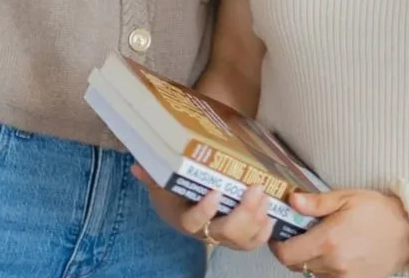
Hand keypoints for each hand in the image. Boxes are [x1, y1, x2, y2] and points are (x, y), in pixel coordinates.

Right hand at [131, 164, 274, 250]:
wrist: (182, 208)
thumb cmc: (174, 193)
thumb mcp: (161, 183)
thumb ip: (152, 174)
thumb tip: (137, 166)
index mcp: (184, 218)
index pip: (193, 222)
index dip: (205, 211)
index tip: (216, 192)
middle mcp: (205, 232)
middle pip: (226, 233)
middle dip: (244, 213)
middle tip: (254, 188)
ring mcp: (223, 237)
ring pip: (243, 240)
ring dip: (257, 219)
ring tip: (264, 196)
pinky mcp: (238, 238)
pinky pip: (253, 242)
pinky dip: (264, 231)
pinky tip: (271, 213)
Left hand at [270, 189, 408, 277]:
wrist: (406, 232)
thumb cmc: (376, 210)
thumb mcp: (345, 197)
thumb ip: (316, 203)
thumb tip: (292, 200)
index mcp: (328, 240)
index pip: (287, 254)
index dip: (277, 245)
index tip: (279, 234)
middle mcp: (334, 264)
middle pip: (297, 265)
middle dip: (292, 250)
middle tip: (298, 233)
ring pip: (311, 273)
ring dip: (308, 259)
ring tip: (319, 240)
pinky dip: (324, 269)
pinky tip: (333, 253)